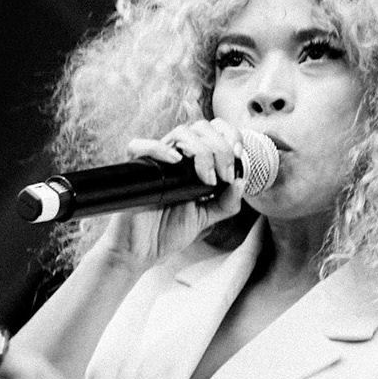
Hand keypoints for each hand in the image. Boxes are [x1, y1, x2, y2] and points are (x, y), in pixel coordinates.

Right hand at [95, 118, 251, 265]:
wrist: (144, 249)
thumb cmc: (170, 230)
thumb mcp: (207, 217)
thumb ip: (227, 202)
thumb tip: (241, 181)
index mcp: (194, 162)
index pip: (213, 130)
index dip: (229, 135)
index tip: (238, 155)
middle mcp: (176, 157)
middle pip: (201, 128)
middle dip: (220, 148)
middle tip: (224, 176)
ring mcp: (157, 161)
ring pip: (179, 133)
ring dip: (201, 150)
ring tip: (207, 178)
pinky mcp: (136, 170)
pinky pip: (140, 146)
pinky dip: (159, 148)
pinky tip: (176, 161)